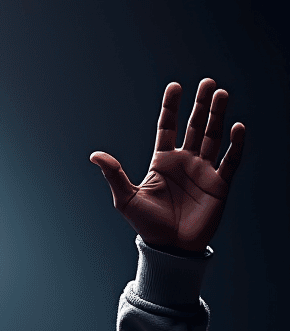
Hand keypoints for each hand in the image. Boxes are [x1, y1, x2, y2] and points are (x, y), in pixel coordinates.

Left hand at [90, 79, 244, 253]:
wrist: (170, 247)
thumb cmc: (146, 224)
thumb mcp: (125, 198)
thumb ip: (114, 174)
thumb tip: (95, 155)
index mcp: (162, 162)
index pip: (168, 127)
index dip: (171, 107)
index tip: (175, 86)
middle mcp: (184, 162)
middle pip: (194, 126)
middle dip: (201, 105)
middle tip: (207, 83)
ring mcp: (203, 171)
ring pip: (213, 136)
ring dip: (217, 115)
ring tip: (221, 94)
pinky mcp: (219, 184)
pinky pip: (230, 160)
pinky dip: (235, 144)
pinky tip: (236, 127)